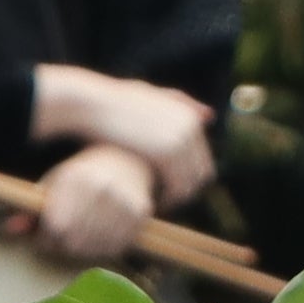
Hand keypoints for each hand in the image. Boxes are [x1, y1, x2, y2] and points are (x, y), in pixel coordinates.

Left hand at [20, 143, 159, 264]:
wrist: (126, 161)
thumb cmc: (82, 175)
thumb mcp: (53, 184)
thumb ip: (30, 208)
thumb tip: (11, 228)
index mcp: (75, 178)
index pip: (56, 226)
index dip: (47, 238)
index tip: (48, 235)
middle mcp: (101, 188)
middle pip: (74, 241)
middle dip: (65, 245)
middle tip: (66, 237)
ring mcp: (123, 200)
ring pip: (95, 247)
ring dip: (86, 248)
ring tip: (85, 233)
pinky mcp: (141, 211)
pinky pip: (117, 246)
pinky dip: (107, 247)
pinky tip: (103, 233)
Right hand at [29, 62, 216, 204]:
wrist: (94, 104)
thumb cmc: (115, 102)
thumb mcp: (152, 95)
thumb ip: (181, 103)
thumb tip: (209, 117)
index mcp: (190, 117)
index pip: (202, 162)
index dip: (185, 181)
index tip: (167, 191)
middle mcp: (192, 126)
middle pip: (200, 175)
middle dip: (183, 191)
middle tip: (163, 203)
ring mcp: (181, 139)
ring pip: (189, 184)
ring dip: (175, 199)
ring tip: (155, 206)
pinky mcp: (167, 153)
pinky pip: (175, 188)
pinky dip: (166, 200)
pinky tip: (149, 205)